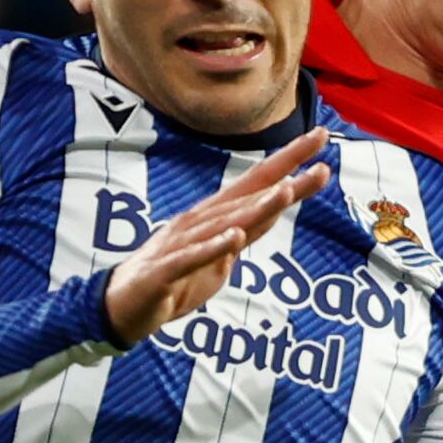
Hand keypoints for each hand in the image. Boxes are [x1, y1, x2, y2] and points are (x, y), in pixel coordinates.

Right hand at [101, 135, 328, 343]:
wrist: (122, 306)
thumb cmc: (173, 280)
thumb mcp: (219, 259)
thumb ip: (243, 237)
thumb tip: (271, 215)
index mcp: (213, 217)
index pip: (257, 184)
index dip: (289, 161)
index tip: (320, 136)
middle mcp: (198, 222)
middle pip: (247, 195)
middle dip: (284, 173)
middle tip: (318, 145)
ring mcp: (180, 243)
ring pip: (224, 223)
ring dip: (256, 207)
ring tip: (286, 191)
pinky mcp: (164, 271)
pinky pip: (191, 258)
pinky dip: (213, 248)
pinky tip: (234, 238)